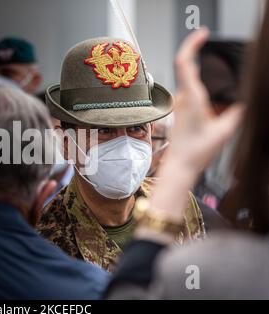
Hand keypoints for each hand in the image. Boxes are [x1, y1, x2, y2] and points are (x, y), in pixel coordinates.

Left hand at [139, 28, 243, 230]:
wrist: (179, 166)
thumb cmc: (196, 151)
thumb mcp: (225, 131)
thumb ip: (238, 112)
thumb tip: (246, 101)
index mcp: (191, 97)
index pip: (184, 62)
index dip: (191, 44)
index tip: (202, 34)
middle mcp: (183, 97)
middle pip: (189, 68)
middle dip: (203, 60)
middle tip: (215, 60)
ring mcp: (180, 103)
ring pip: (193, 82)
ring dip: (207, 82)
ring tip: (217, 101)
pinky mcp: (181, 110)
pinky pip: (193, 94)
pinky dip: (205, 93)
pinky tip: (214, 108)